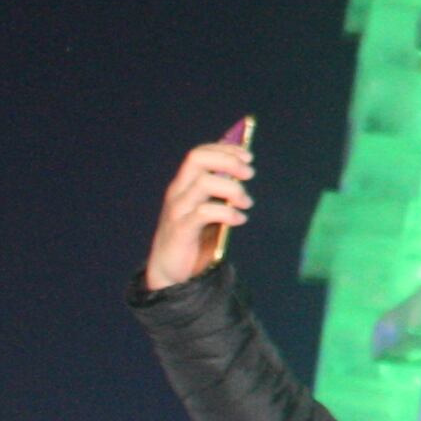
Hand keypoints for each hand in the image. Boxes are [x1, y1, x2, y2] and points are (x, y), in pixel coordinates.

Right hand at [143, 132, 254, 292]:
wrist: (171, 272)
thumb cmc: (194, 237)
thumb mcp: (208, 208)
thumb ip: (220, 192)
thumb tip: (243, 171)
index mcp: (183, 184)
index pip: (199, 153)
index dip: (224, 149)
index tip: (248, 155)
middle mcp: (177, 192)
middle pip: (197, 159)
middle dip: (228, 161)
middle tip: (250, 174)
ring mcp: (177, 210)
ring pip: (204, 182)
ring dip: (233, 189)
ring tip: (246, 203)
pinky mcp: (180, 230)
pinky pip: (204, 212)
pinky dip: (228, 212)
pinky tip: (239, 219)